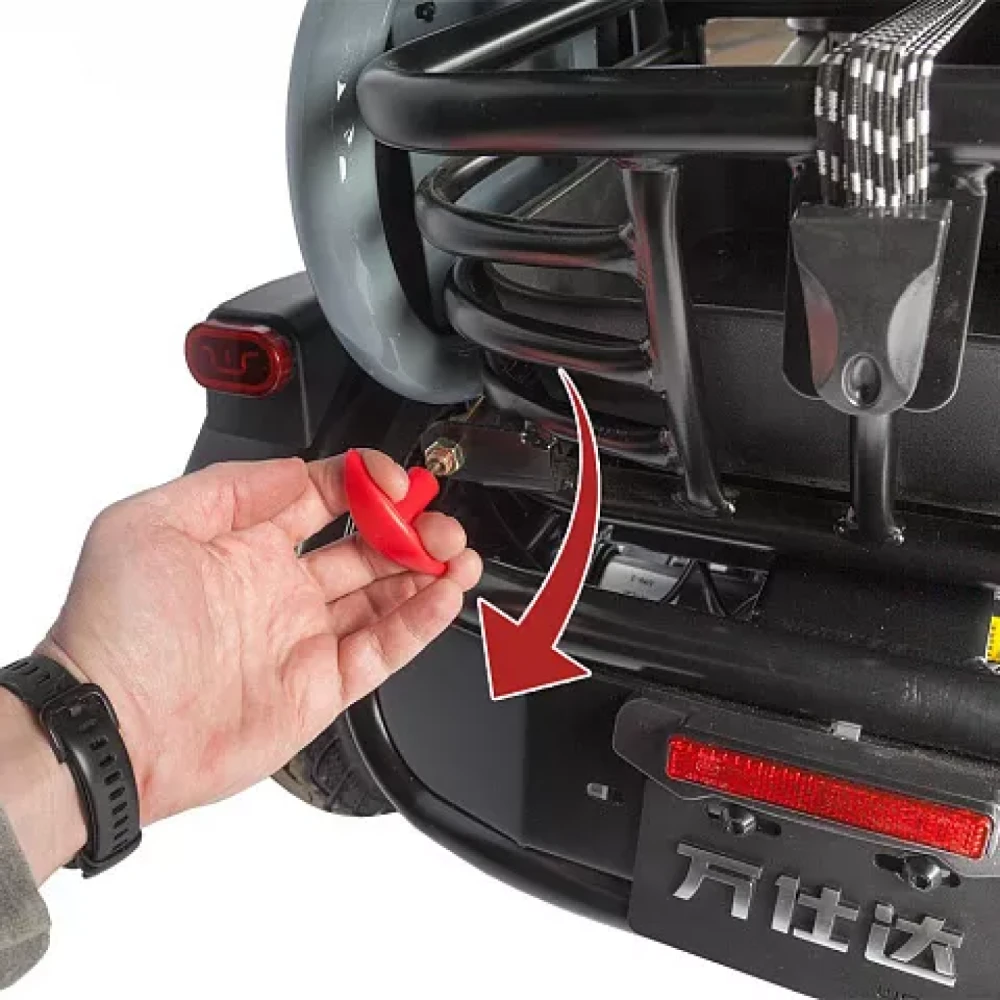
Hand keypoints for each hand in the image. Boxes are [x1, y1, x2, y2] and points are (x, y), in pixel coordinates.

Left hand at [36, 453, 480, 829]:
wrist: (110, 725)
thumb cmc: (114, 628)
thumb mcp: (151, 522)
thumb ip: (231, 486)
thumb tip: (299, 470)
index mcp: (244, 544)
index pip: (323, 497)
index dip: (364, 482)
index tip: (392, 479)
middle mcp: (280, 588)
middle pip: (366, 544)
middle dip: (410, 525)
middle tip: (437, 519)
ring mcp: (303, 637)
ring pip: (385, 595)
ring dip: (427, 570)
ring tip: (456, 552)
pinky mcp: (322, 686)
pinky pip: (384, 648)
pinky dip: (420, 621)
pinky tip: (444, 594)